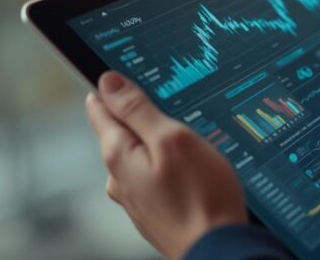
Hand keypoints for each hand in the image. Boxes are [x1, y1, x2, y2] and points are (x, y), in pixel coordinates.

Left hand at [86, 71, 246, 258]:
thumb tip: (109, 81)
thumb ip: (138, 110)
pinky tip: (193, 172)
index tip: (133, 77)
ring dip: (162, 143)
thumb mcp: (172, 139)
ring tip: (193, 145)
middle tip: (179, 111)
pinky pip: (156, 175)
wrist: (218, 249)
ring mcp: (135, 197)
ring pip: (143, 154)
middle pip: (123, 130)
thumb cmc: (201, 196)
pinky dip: (171, 167)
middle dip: (146, 116)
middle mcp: (119, 177)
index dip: (115, 87)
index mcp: (118, 154)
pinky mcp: (154, 210)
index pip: (101, 106)